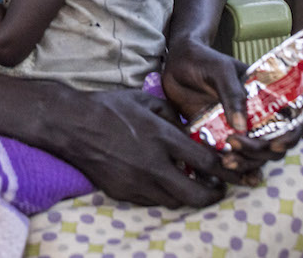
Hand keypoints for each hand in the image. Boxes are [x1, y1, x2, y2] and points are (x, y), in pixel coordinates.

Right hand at [45, 86, 232, 207]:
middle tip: (219, 188)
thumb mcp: (145, 100)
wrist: (71, 125)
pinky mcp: (123, 193)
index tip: (231, 170)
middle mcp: (152, 164)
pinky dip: (164, 194)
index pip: (205, 162)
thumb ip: (172, 116)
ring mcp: (137, 183)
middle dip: (214, 195)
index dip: (225, 170)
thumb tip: (190, 132)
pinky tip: (164, 182)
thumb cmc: (109, 107)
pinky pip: (153, 200)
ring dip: (188, 195)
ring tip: (193, 185)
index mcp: (160, 137)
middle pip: (196, 194)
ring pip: (175, 202)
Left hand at [162, 37, 301, 181]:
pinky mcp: (217, 138)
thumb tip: (242, 127)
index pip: (289, 121)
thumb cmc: (202, 59)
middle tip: (234, 143)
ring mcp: (237, 129)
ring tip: (226, 160)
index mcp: (264, 97)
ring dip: (244, 164)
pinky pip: (228, 158)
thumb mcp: (220, 70)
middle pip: (271, 146)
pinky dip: (229, 169)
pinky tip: (222, 168)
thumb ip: (232, 94)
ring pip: (252, 157)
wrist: (175, 63)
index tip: (275, 144)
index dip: (289, 136)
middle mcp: (255, 116)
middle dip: (259, 152)